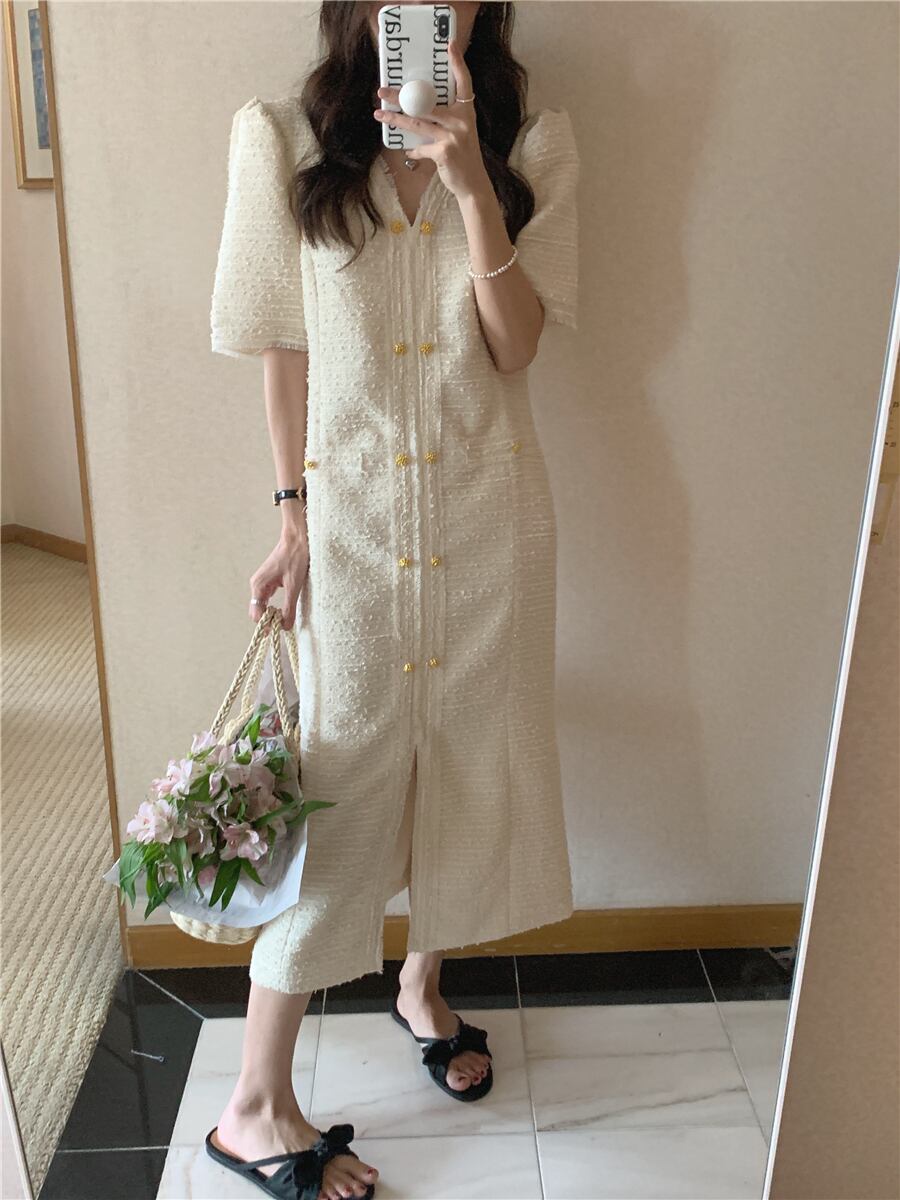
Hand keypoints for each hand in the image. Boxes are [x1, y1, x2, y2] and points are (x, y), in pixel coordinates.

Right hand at [248, 532, 308, 629]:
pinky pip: (268, 598)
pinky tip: (285, 608)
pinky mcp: (270, 580)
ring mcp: (263, 582)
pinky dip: (274, 605)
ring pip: (263, 605)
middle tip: (283, 627)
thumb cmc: (295, 558)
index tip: (278, 632)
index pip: (256, 614)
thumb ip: (288, 607)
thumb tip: (284, 627)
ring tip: (285, 619)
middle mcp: (257, 584)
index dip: (265, 625)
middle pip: (257, 610)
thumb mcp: (294, 586)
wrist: (298, 538)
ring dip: (271, 614)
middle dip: (267, 620)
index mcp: (258, 586)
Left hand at [373, 37, 490, 202]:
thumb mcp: (461, 132)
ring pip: (417, 123)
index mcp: (466, 111)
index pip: (463, 81)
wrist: (473, 183)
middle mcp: (461, 120)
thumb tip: (418, 109)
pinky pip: (420, 148)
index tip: (450, 44)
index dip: (457, 62)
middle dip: (401, 97)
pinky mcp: (443, 152)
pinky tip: (408, 151)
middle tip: (383, 91)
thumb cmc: (464, 156)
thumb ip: (445, 119)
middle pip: (426, 102)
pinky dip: (413, 150)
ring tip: (380, 115)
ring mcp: (453, 136)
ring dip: (395, 119)